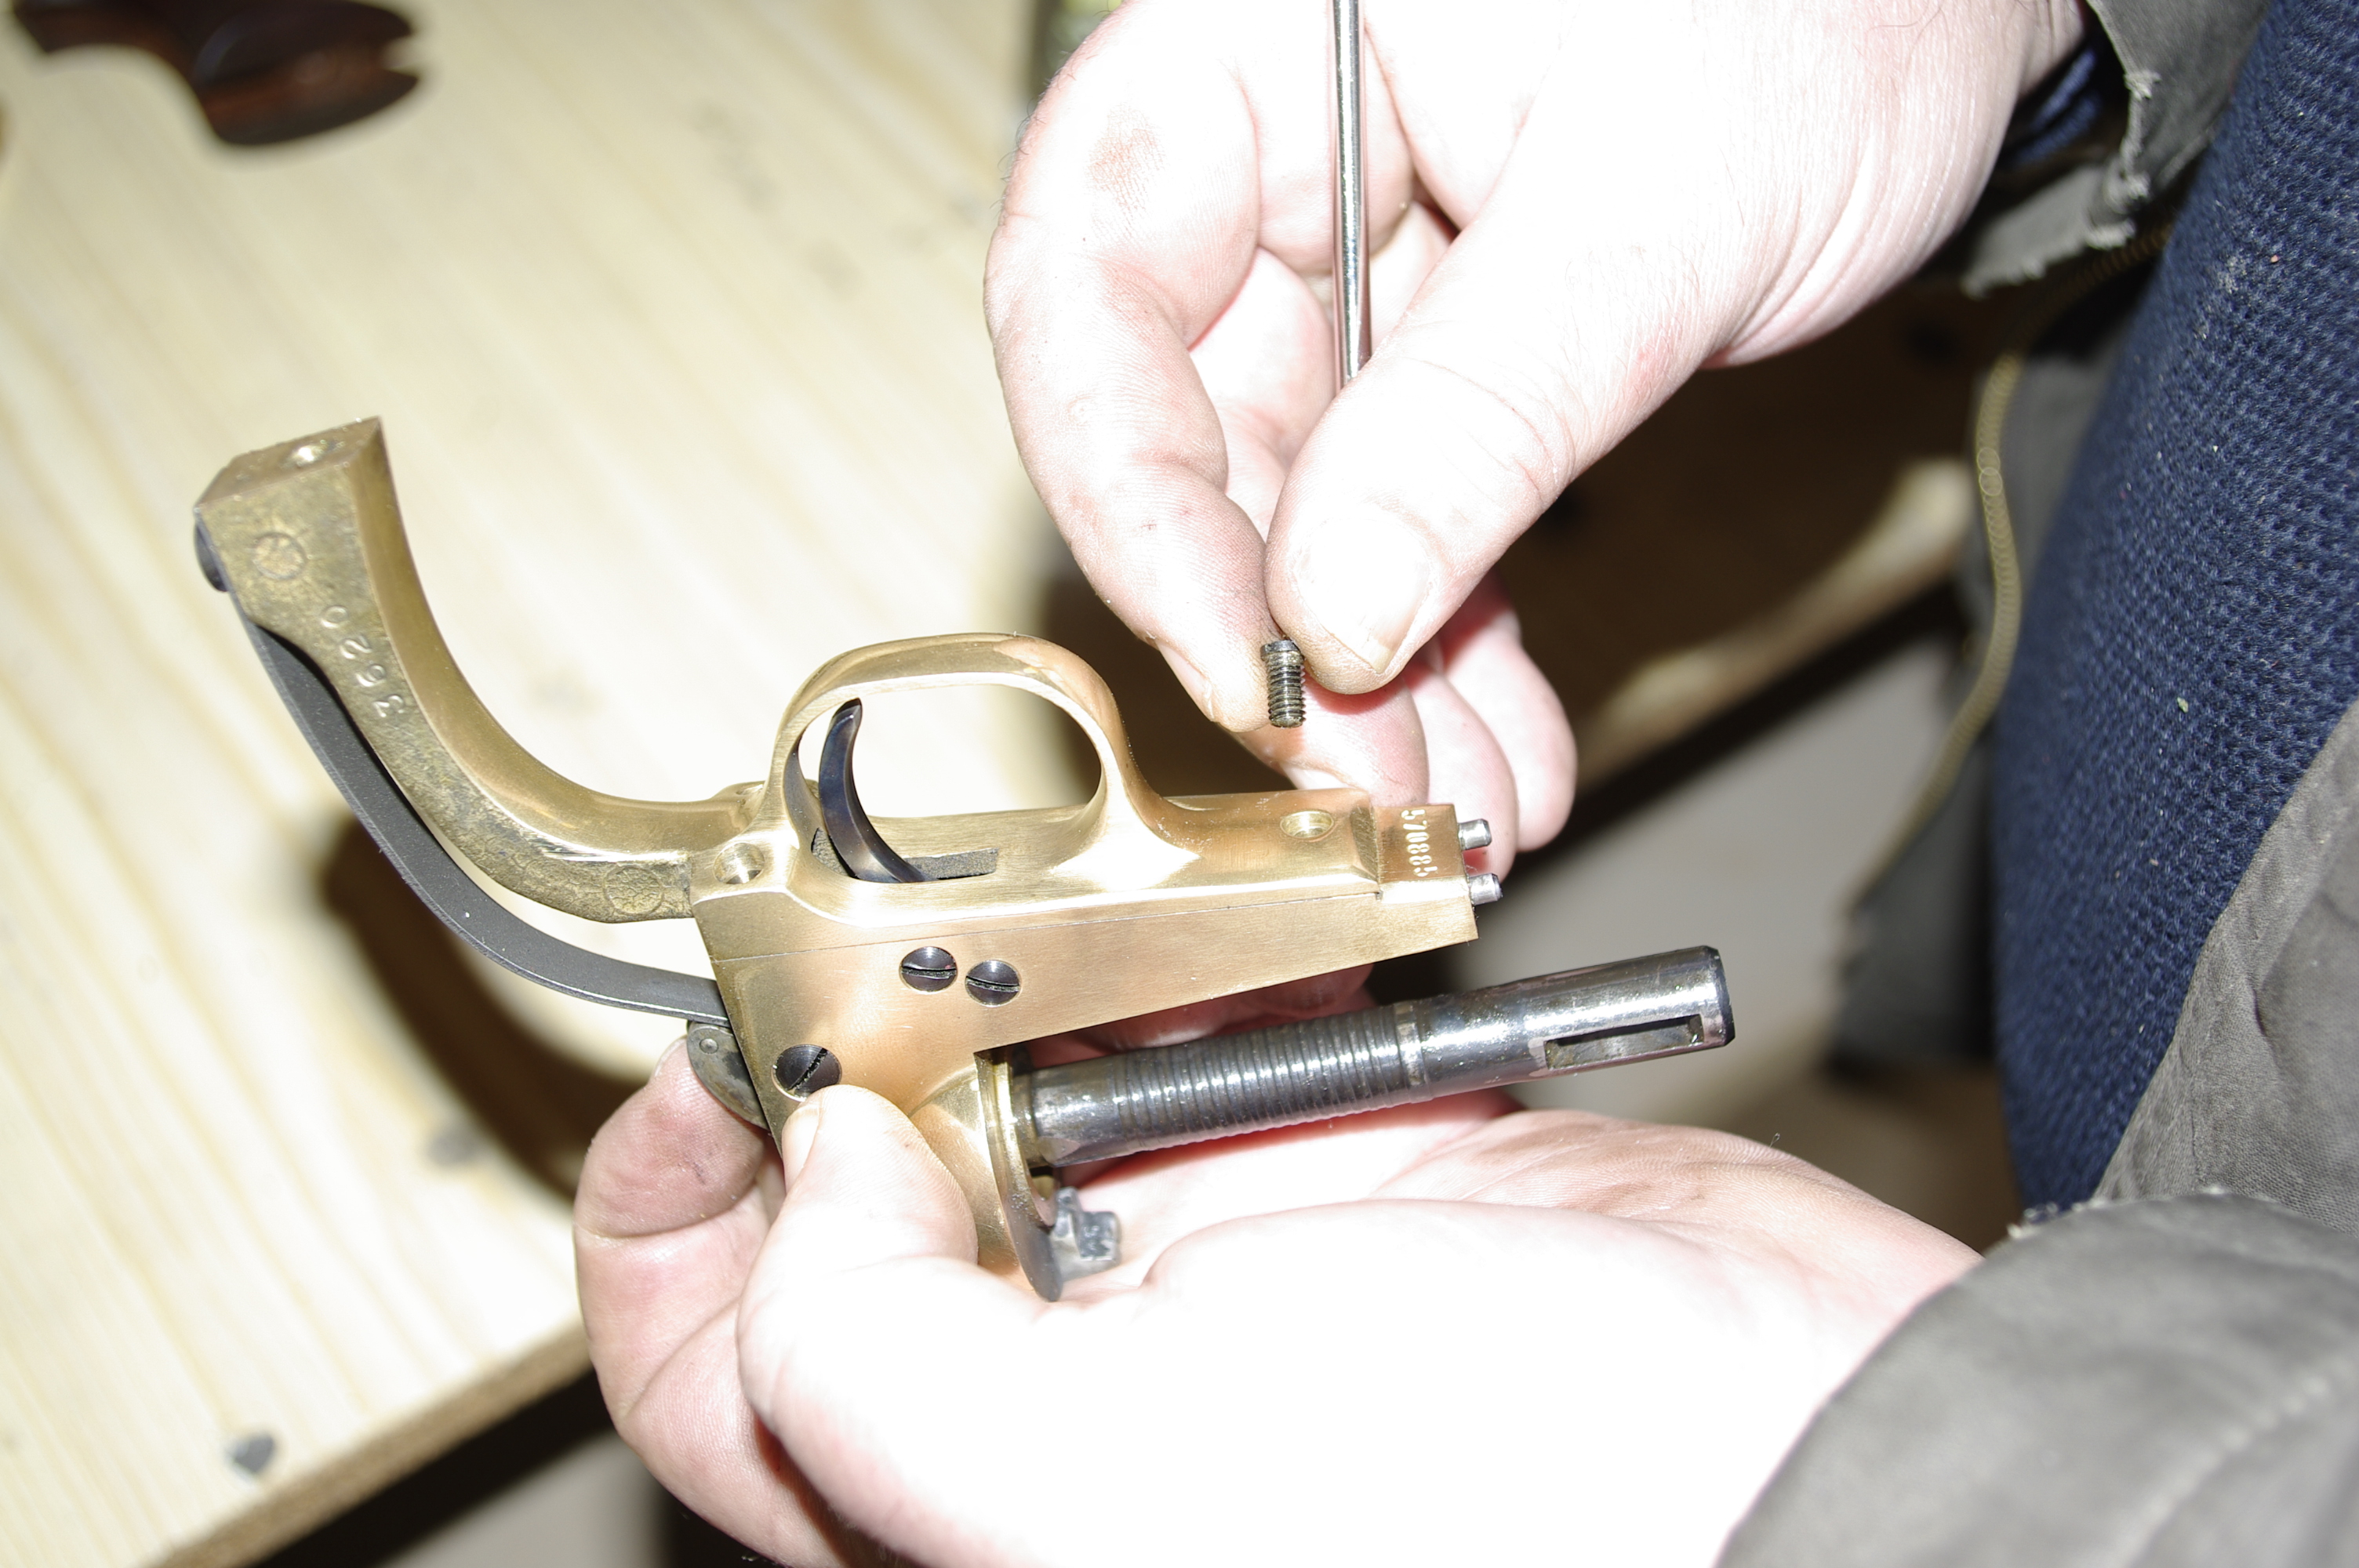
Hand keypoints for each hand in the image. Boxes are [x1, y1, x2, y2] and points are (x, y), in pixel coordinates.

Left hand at [579, 1045, 1975, 1566]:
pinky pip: (1210, 1035)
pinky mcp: (1332, 1171)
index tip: (708, 1063)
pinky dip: (1198, 962)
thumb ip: (869, 1348)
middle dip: (857, 1057)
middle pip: (865, 1213)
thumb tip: (813, 1164)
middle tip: (871, 933)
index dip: (671, 1222)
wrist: (1818, 1438)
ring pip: (1036, 1094)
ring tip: (1028, 906)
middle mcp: (1072, 1396)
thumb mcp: (1101, 1486)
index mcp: (973, 1497)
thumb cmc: (1527, 1519)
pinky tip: (1209, 920)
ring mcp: (1205, 1275)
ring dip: (1025, 986)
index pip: (724, 1378)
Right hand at [988, 0, 2083, 871]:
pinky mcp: (1439, 356)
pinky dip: (1451, 639)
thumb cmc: (1827, 2)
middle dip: (1271, 628)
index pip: (1087, 280)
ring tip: (1452, 801)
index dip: (1126, 488)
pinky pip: (1408, 516)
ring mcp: (1348, 266)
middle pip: (1178, 421)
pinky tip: (1496, 742)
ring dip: (1368, 673)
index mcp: (1251, 43)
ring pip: (1298, 503)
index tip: (1237, 659)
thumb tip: (1333, 613)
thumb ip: (1480, 405)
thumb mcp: (1654, 202)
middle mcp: (1271, 157)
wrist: (1954, 13)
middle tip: (1359, 777)